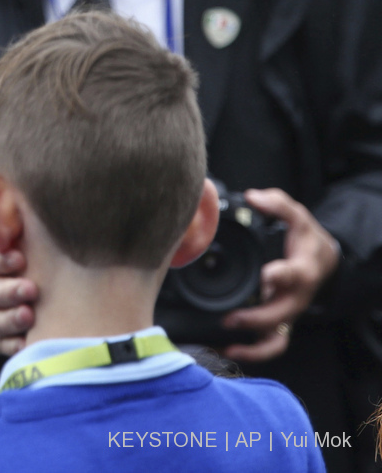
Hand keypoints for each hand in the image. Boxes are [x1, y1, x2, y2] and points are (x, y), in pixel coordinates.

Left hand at [221, 188, 338, 361]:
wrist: (324, 261)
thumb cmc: (306, 239)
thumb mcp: (298, 216)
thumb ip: (277, 204)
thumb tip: (254, 196)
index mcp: (301, 270)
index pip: (294, 275)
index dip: (281, 276)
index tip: (267, 275)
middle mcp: (295, 297)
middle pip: (281, 315)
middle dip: (256, 319)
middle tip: (230, 318)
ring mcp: (288, 313)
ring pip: (277, 339)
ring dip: (252, 346)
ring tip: (225, 344)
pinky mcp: (280, 323)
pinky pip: (269, 345)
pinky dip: (250, 353)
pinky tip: (224, 350)